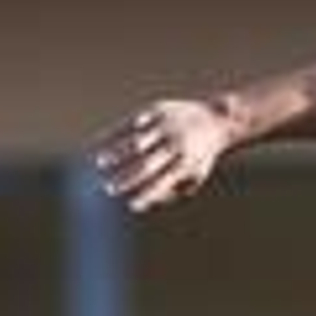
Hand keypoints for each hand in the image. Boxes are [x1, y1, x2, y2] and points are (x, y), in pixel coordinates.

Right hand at [92, 98, 231, 212]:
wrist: (215, 119)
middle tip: (109, 189)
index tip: (130, 205)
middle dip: (126, 178)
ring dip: (116, 153)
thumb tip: (150, 202)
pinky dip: (117, 131)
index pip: (162, 184)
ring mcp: (165, 126)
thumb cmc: (201, 153)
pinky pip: (133, 122)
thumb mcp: (197, 174)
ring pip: (136, 141)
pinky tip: (101, 140)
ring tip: (100, 163)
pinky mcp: (157, 110)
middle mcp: (174, 145)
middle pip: (146, 165)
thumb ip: (176, 189)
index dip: (146, 195)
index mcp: (185, 163)